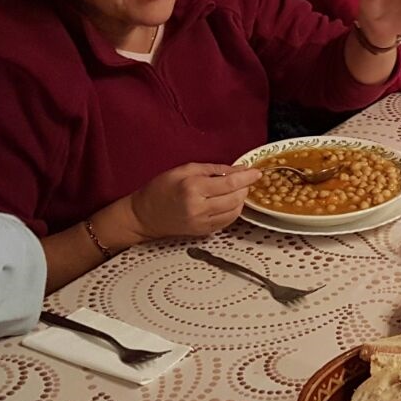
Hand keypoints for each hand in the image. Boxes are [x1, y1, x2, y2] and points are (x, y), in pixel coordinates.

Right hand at [128, 162, 262, 240]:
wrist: (144, 215)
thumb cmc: (161, 189)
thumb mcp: (184, 169)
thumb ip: (212, 169)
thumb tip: (236, 169)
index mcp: (193, 188)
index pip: (229, 183)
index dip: (246, 177)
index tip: (256, 172)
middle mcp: (198, 207)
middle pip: (235, 199)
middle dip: (245, 188)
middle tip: (245, 179)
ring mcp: (201, 222)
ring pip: (234, 212)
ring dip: (240, 200)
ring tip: (236, 190)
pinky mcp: (202, 232)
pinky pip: (227, 222)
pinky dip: (233, 211)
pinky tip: (229, 202)